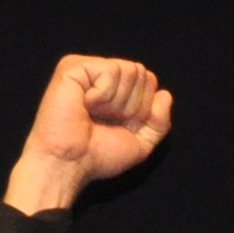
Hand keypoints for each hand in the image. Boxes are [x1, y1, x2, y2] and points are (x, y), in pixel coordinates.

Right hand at [5, 54, 172, 213]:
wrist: (69, 165)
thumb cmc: (95, 157)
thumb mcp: (140, 144)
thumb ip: (159, 122)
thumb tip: (164, 94)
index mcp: (114, 90)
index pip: (149, 80)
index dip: (142, 107)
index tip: (118, 126)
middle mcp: (99, 76)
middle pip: (141, 72)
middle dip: (132, 104)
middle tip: (104, 121)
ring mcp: (85, 69)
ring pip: (128, 70)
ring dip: (116, 101)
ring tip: (93, 114)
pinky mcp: (71, 67)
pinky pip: (110, 70)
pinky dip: (103, 94)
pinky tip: (84, 105)